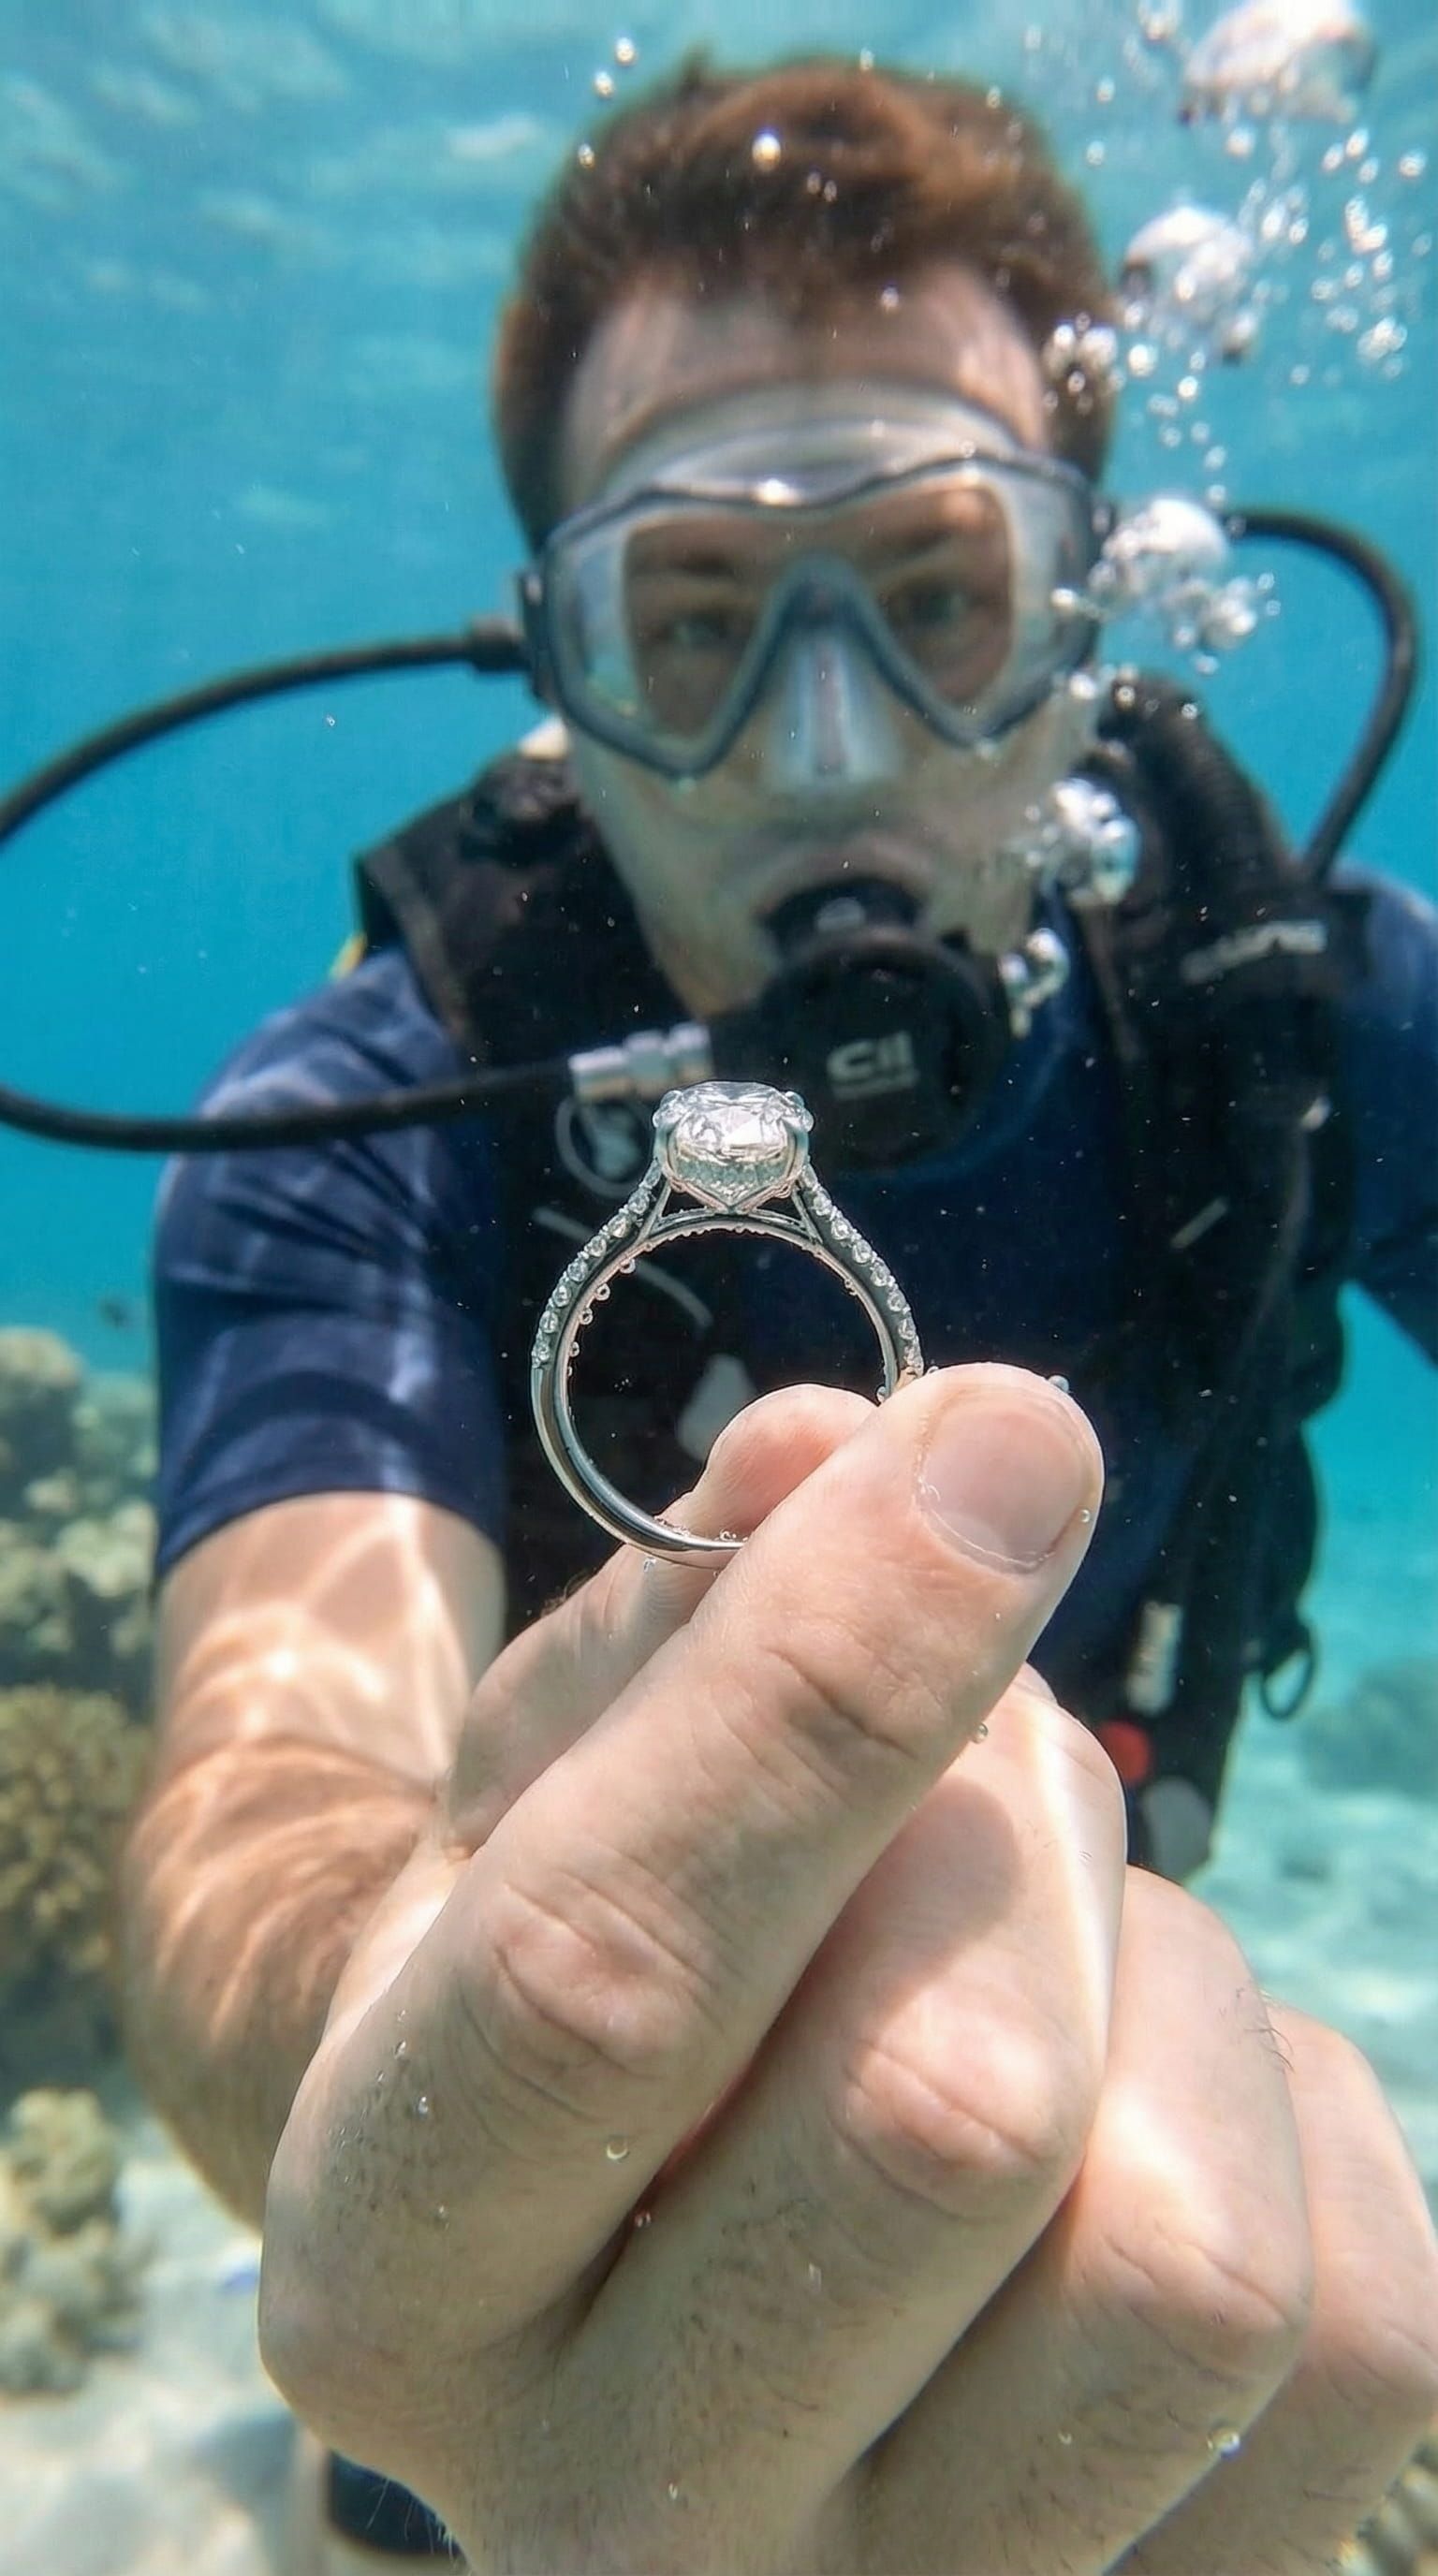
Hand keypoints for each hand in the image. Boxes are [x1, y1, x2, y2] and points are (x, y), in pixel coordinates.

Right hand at [259, 1366, 1437, 2573]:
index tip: (1006, 1439)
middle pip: (948, 2113)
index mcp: (396, 2273)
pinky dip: (1292, 2120)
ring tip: (1048, 1964)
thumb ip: (684, 1606)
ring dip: (1164, 1990)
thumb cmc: (593, 1962)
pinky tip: (1150, 2112)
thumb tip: (842, 1447)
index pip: (606, 1977)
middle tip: (977, 1754)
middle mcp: (614, 2531)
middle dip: (1014, 1817)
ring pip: (1189, 2263)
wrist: (639, 2267)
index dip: (823, 1684)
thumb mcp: (556, 1777)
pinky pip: (1365, 2334)